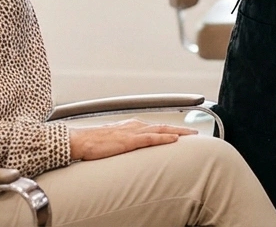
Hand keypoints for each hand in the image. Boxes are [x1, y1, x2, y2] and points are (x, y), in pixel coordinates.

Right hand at [68, 119, 195, 160]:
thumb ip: (123, 145)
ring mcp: (132, 132)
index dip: (170, 129)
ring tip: (192, 135)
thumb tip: (129, 151)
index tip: (183, 132)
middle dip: (181, 128)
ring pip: (161, 129)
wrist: (79, 141)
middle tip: (196, 133)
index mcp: (130, 126)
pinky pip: (151, 138)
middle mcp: (134, 126)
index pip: (155, 126)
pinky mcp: (129, 140)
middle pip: (162, 125)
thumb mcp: (112, 143)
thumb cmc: (91, 144)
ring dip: (178, 131)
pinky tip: (174, 139)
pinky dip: (164, 137)